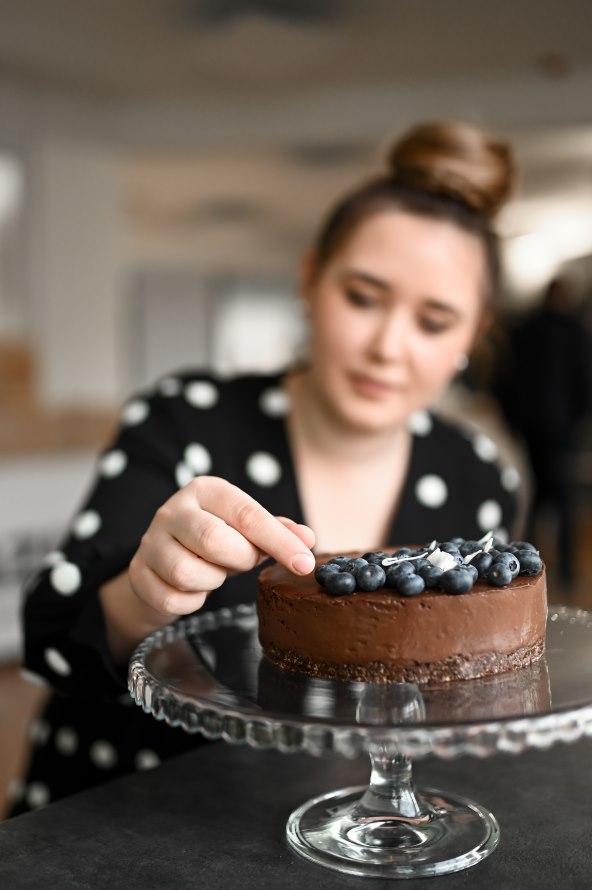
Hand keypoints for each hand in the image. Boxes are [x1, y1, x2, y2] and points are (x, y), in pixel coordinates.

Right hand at [128, 475, 314, 620]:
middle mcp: (172, 510)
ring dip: (212, 580)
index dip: (280, 542)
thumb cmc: (214, 538)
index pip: (247, 514)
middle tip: (241, 561)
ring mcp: (150, 541)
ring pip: (188, 573)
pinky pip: (173, 599)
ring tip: (214, 571)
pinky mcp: (138, 573)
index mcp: (205, 490)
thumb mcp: (245, 528)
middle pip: (214, 540)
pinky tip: (194, 588)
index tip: (304, 564)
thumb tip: (307, 539)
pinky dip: (192, 601)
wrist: (162, 561)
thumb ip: (276, 531)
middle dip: (239, 559)